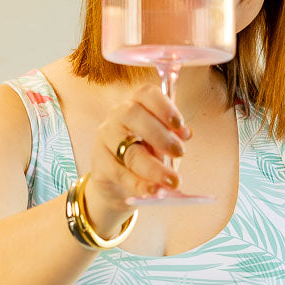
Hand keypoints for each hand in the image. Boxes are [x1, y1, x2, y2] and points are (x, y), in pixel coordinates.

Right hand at [84, 82, 189, 231]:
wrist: (120, 182)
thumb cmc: (146, 154)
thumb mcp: (163, 144)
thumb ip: (173, 137)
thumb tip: (186, 134)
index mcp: (138, 104)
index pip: (147, 94)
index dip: (164, 106)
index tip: (179, 125)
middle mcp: (118, 115)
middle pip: (134, 116)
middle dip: (160, 135)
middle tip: (180, 153)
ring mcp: (106, 137)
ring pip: (128, 150)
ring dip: (153, 167)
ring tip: (172, 181)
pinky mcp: (99, 162)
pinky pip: (119, 172)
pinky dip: (138, 183)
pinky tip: (153, 190)